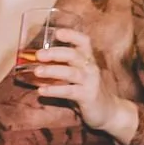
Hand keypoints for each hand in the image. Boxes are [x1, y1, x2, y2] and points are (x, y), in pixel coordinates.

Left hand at [32, 27, 137, 143]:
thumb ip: (62, 68)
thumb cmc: (87, 91)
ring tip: (37, 71)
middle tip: (38, 54)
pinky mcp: (88, 96)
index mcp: (88, 60)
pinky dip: (55, 90)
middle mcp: (90, 68)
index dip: (71, 35)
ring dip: (53, 70)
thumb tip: (35, 64)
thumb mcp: (77, 77)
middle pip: (74, 54)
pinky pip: (70, 91)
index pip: (83, 41)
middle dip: (55, 53)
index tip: (57, 32)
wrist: (109, 112)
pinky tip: (41, 91)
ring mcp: (90, 82)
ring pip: (71, 72)